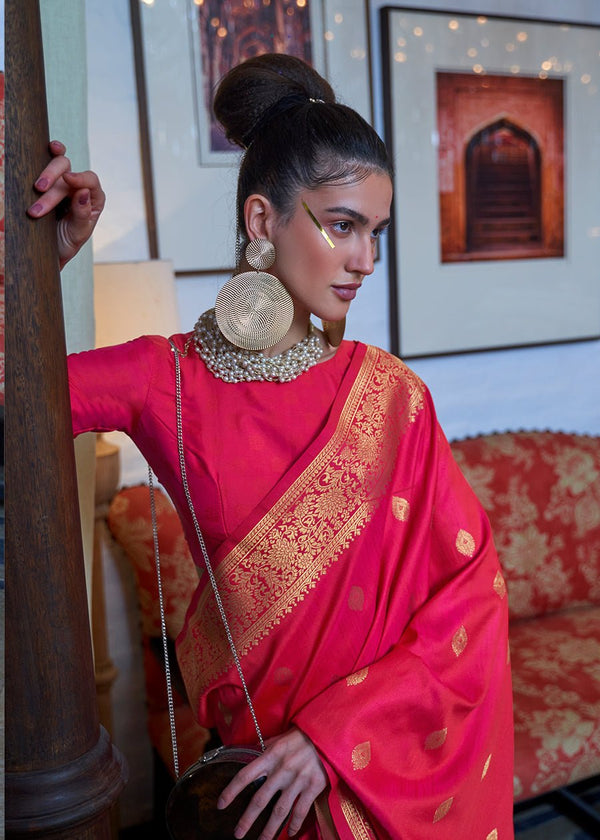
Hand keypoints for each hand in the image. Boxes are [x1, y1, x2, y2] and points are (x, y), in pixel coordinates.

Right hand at [27, 140, 105, 268]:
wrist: (49, 250)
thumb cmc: (67, 243)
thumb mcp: (78, 234)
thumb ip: (82, 215)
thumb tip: (83, 192)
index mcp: (94, 199)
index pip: (90, 181)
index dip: (80, 178)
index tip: (67, 179)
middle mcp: (80, 188)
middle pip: (69, 171)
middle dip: (54, 180)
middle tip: (40, 190)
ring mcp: (64, 183)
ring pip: (57, 166)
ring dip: (46, 175)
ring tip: (35, 189)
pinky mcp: (49, 181)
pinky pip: (50, 161)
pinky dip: (49, 153)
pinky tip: (49, 147)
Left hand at [217, 727, 326, 838]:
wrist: (328, 734)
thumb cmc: (302, 736)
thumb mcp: (280, 739)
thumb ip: (265, 749)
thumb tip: (250, 753)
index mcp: (271, 755)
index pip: (245, 775)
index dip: (231, 791)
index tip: (221, 805)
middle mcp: (282, 769)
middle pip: (260, 799)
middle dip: (248, 819)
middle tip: (238, 834)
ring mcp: (298, 779)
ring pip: (280, 810)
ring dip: (270, 829)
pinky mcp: (313, 786)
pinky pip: (301, 810)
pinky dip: (294, 824)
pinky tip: (289, 833)